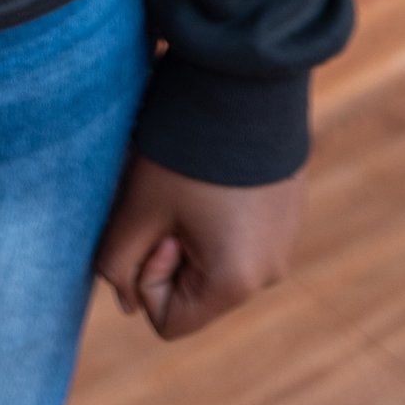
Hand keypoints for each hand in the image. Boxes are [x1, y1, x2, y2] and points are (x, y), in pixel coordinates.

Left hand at [95, 158, 304, 340]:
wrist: (243, 83)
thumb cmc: (183, 152)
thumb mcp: (137, 209)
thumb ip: (118, 264)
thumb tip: (124, 303)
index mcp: (235, 283)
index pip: (168, 321)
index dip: (147, 278)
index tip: (158, 227)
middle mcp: (268, 273)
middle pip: (192, 293)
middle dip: (168, 252)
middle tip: (172, 200)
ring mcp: (283, 244)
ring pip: (211, 263)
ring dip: (189, 232)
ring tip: (193, 185)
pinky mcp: (286, 216)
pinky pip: (236, 238)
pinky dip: (214, 217)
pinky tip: (212, 176)